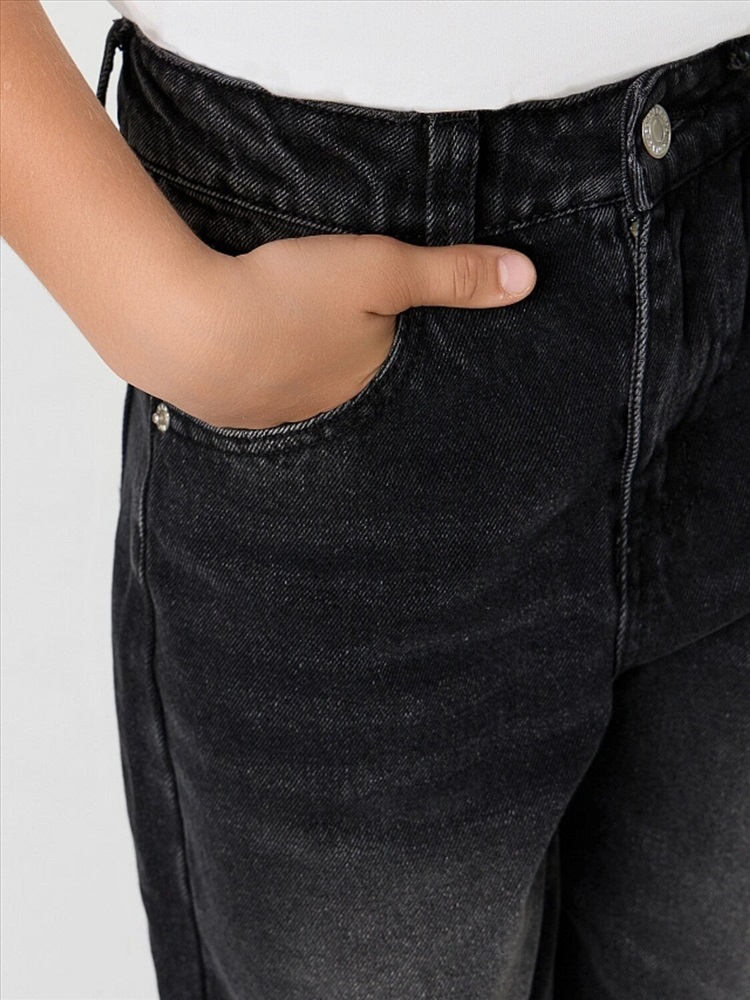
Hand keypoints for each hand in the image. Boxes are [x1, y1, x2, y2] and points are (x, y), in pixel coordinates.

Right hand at [179, 233, 536, 429]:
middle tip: (337, 348)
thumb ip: (452, 275)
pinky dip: (250, 375)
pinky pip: (248, 397)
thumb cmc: (289, 298)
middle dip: (346, 373)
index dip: (398, 362)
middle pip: (345, 393)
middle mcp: (322, 414)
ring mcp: (267, 418)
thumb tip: (529, 280)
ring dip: (294, 375)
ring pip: (294, 397)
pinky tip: (240, 356)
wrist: (184, 328)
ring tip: (291, 351)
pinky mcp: (219, 409)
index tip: (397, 352)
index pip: (396, 380)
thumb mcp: (382, 271)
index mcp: (367, 386)